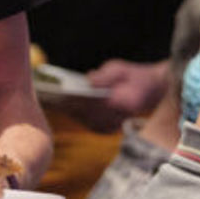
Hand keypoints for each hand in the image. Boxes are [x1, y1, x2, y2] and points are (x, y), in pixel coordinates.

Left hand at [47, 59, 168, 131]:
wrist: (152, 92)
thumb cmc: (135, 77)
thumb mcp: (120, 69)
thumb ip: (105, 75)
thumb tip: (88, 80)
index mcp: (122, 103)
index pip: (94, 102)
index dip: (76, 98)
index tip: (60, 92)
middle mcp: (117, 118)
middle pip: (86, 112)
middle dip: (68, 103)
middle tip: (48, 94)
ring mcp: (112, 126)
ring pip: (84, 119)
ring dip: (68, 109)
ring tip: (49, 98)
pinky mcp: (107, 129)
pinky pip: (86, 122)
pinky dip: (74, 113)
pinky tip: (60, 104)